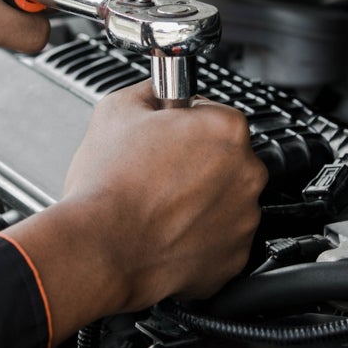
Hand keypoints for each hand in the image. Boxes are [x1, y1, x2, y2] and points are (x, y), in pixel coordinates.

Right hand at [4, 80, 266, 345]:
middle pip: (225, 157)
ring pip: (224, 198)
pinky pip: (220, 237)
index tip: (167, 134)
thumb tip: (157, 90)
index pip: (214, 113)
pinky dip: (199, 234)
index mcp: (225, 129)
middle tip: (156, 169)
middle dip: (196, 160)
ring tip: (157, 202)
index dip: (185, 122)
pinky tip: (166, 228)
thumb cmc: (108, 186)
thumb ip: (150, 90)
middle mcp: (247, 174)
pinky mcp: (234, 258)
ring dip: (199, 198)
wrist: (100, 248)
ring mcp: (244, 219)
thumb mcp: (116, 110)